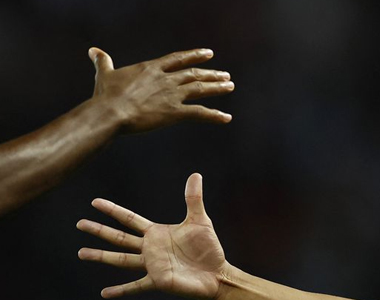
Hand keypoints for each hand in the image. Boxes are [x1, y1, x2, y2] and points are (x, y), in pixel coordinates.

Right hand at [77, 173, 227, 298]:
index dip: (113, 210)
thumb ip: (194, 199)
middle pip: (119, 237)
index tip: (95, 203)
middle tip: (80, 223)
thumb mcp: (200, 219)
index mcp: (157, 233)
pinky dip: (121, 291)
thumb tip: (195, 174)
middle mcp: (150, 248)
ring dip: (101, 256)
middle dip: (99, 230)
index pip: (129, 219)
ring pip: (121, 260)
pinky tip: (104, 293)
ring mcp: (152, 265)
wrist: (217, 272)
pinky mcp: (158, 280)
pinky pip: (135, 286)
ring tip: (82, 253)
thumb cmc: (208, 247)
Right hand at [88, 47, 234, 132]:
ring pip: (201, 89)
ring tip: (230, 86)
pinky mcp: (175, 112)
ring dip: (217, 88)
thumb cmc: (105, 95)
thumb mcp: (105, 74)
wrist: (110, 112)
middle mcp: (166, 78)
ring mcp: (172, 94)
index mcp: (151, 68)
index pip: (178, 59)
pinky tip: (226, 118)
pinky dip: (215, 116)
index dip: (194, 55)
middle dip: (211, 74)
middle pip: (194, 74)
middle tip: (226, 75)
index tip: (209, 53)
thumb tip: (93, 50)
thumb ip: (103, 61)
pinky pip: (200, 113)